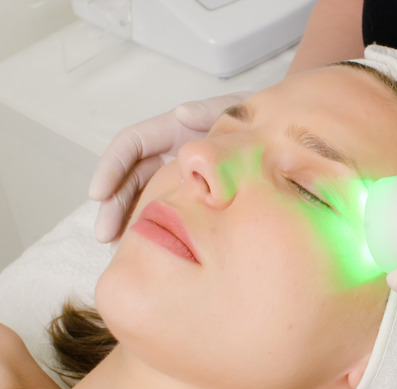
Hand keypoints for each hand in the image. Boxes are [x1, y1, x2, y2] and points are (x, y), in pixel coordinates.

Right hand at [89, 92, 250, 243]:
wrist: (283, 145)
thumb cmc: (257, 124)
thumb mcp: (237, 113)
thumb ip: (211, 112)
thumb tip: (181, 113)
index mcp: (174, 130)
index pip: (131, 146)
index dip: (111, 167)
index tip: (98, 193)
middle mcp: (171, 154)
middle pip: (130, 179)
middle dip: (113, 206)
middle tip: (105, 236)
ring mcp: (181, 179)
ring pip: (144, 201)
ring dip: (128, 224)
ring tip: (118, 251)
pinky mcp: (195, 200)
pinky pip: (169, 215)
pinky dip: (156, 231)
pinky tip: (151, 253)